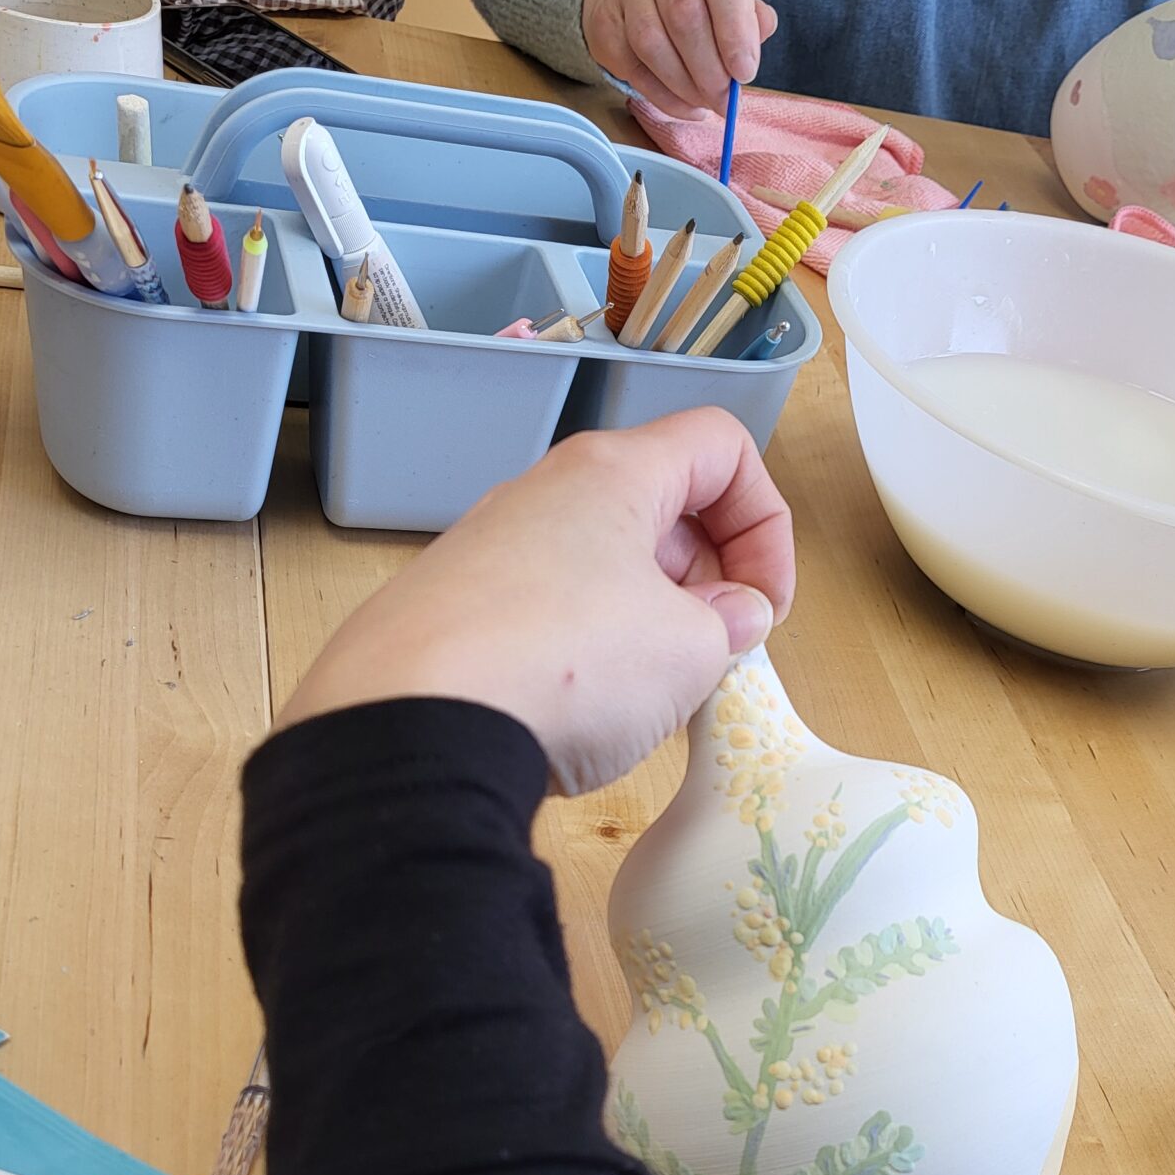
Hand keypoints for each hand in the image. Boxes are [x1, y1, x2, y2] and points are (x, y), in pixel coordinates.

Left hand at [276, 410, 796, 793]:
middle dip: (710, 577)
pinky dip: (582, 652)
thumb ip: (729, 623)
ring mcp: (486, 549)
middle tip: (718, 654)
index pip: (721, 445)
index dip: (767, 522)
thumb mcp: (689, 650)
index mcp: (612, 472)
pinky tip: (576, 716)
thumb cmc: (566, 667)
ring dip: (649, 619)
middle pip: (660, 506)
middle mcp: (542, 492)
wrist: (408, 729)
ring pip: (600, 564)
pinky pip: (542, 611)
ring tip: (650, 696)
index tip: (766, 607)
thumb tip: (727, 617)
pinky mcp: (447, 609)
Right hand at [581, 0, 778, 120]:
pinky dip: (664, 95)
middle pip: (684, 13)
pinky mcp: (606, 15)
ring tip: (707, 102)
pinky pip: (632, 65)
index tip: (745, 71)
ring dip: (685, 84)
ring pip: (653, 41)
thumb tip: (751, 50)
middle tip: (725, 100)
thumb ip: (752, 19)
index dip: (734, 27)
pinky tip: (686, 104)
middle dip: (710, 69)